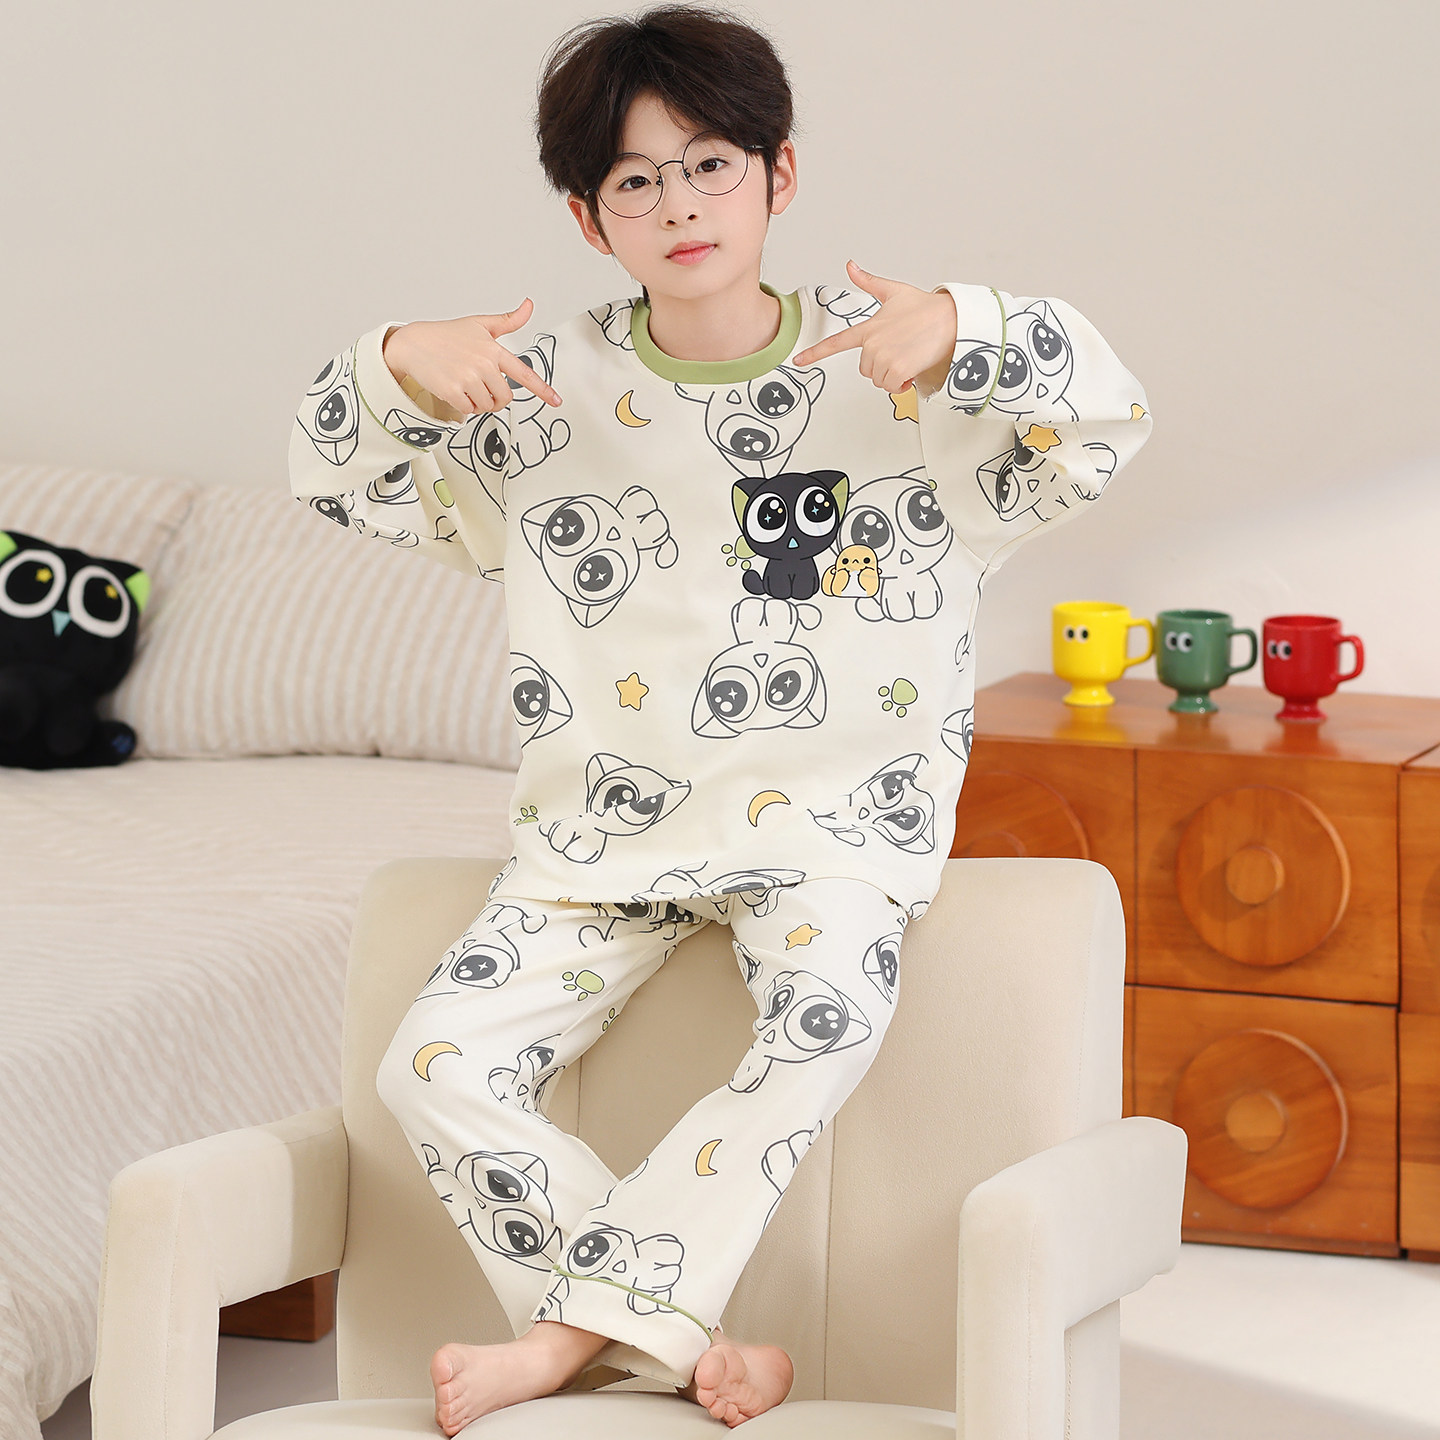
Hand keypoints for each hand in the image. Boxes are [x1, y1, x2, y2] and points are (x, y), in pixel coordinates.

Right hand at [383, 298, 561, 414]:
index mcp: (493, 349)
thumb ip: (508, 320)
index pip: (524, 372)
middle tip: (481, 386)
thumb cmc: (446, 335)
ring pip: (487, 405)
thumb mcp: (480, 324)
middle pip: (505, 397)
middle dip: (495, 397)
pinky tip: (456, 390)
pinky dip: (464, 406)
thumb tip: (529, 306)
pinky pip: (469, 410)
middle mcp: (483, 364)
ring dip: (478, 402)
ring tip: (465, 384)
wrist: (413, 344)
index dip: (542, 389)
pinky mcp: (453, 391)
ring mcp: (468, 378)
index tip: (555, 400)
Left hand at [792, 259, 956, 394]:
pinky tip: (913, 368)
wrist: (950, 318)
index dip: (815, 354)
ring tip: (909, 356)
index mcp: (868, 328)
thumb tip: (851, 265)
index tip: (799, 362)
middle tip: (901, 350)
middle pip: (865, 369)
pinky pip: (892, 386)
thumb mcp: (893, 292)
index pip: (836, 342)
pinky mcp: (897, 369)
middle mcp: (872, 344)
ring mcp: (883, 357)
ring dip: (893, 375)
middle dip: (882, 365)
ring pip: (879, 380)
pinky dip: (903, 383)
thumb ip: (869, 282)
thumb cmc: (924, 307)